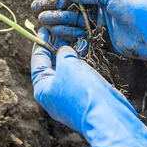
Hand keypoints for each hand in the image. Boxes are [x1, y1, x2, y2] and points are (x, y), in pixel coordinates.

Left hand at [31, 28, 146, 146]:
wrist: (108, 116)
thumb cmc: (82, 90)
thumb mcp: (68, 64)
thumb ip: (63, 53)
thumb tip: (64, 50)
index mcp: (43, 89)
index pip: (38, 63)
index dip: (41, 45)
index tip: (44, 30)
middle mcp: (54, 96)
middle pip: (52, 67)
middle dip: (57, 48)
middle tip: (61, 31)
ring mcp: (70, 99)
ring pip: (68, 72)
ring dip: (71, 55)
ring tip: (76, 37)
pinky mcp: (87, 99)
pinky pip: (81, 78)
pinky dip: (82, 65)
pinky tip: (87, 53)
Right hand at [32, 0, 146, 66]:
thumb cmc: (137, 3)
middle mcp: (103, 1)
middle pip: (73, 1)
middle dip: (54, 3)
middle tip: (36, 7)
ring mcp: (103, 19)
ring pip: (74, 18)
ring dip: (58, 18)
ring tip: (43, 20)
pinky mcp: (103, 37)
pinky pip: (81, 33)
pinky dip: (69, 32)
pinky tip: (57, 32)